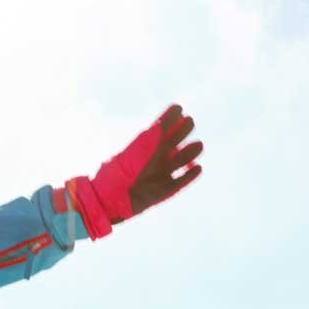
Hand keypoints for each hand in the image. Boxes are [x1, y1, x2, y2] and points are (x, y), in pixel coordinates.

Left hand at [68, 105, 203, 238]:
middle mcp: (158, 154)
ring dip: (192, 151)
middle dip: (185, 128)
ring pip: (184, 157)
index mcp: (148, 142)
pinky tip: (197, 168)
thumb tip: (162, 124)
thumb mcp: (134, 152)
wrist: (110, 199)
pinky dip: (192, 174)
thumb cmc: (118, 172)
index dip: (173, 114)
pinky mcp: (167, 188)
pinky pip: (184, 180)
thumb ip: (150, 139)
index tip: (179, 109)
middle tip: (188, 124)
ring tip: (197, 146)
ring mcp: (164, 171)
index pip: (165, 123)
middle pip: (178, 136)